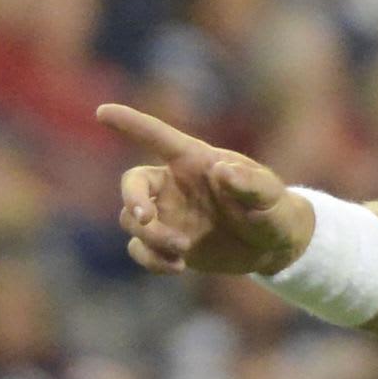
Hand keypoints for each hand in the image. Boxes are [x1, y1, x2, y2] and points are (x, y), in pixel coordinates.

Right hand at [102, 103, 314, 278]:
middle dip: (131, 199)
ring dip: (150, 237)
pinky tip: (177, 266)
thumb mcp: (269, 194)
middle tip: (145, 217)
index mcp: (194, 161)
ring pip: (133, 222)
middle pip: (132, 184)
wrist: (273, 245)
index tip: (104, 111)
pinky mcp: (167, 244)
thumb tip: (222, 172)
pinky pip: (142, 250)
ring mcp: (167, 215)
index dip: (131, 124)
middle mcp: (172, 185)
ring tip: (182, 249)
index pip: (158, 137)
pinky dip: (151, 260)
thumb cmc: (272, 207)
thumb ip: (249, 182)